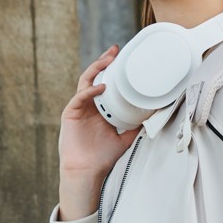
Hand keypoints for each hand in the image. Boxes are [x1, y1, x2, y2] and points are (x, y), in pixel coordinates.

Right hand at [57, 45, 138, 218]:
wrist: (87, 172)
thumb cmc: (102, 157)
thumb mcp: (124, 138)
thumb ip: (135, 126)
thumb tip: (152, 116)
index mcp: (100, 109)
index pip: (105, 83)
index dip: (113, 70)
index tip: (124, 59)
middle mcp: (89, 106)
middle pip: (95, 77)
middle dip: (104, 62)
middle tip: (115, 50)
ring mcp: (78, 108)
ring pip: (86, 82)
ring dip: (97, 69)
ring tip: (109, 60)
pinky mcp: (70, 113)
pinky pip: (80, 97)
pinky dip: (91, 90)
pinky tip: (102, 87)